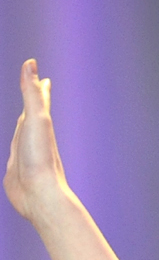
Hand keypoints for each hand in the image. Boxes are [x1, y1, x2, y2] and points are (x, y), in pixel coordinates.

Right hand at [4, 59, 70, 223]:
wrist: (41, 196)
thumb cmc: (40, 158)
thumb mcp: (35, 120)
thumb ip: (32, 94)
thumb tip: (31, 64)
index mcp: (39, 126)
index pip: (41, 102)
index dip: (40, 88)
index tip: (44, 77)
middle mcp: (34, 139)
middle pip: (34, 116)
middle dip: (35, 103)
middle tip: (38, 92)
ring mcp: (25, 156)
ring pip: (23, 136)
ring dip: (24, 126)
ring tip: (25, 120)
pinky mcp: (16, 173)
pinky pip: (14, 157)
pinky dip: (15, 150)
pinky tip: (16, 154)